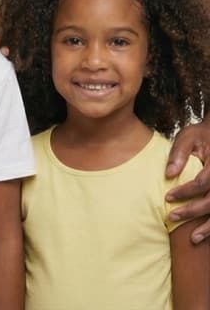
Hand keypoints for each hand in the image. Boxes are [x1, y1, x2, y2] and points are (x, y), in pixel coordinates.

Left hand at [166, 120, 209, 241]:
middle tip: (172, 217)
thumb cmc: (202, 135)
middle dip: (193, 212)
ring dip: (209, 227)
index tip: (167, 198)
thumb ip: (178, 153)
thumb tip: (168, 174)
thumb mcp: (188, 136)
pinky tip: (206, 234)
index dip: (185, 192)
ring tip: (194, 239)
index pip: (202, 183)